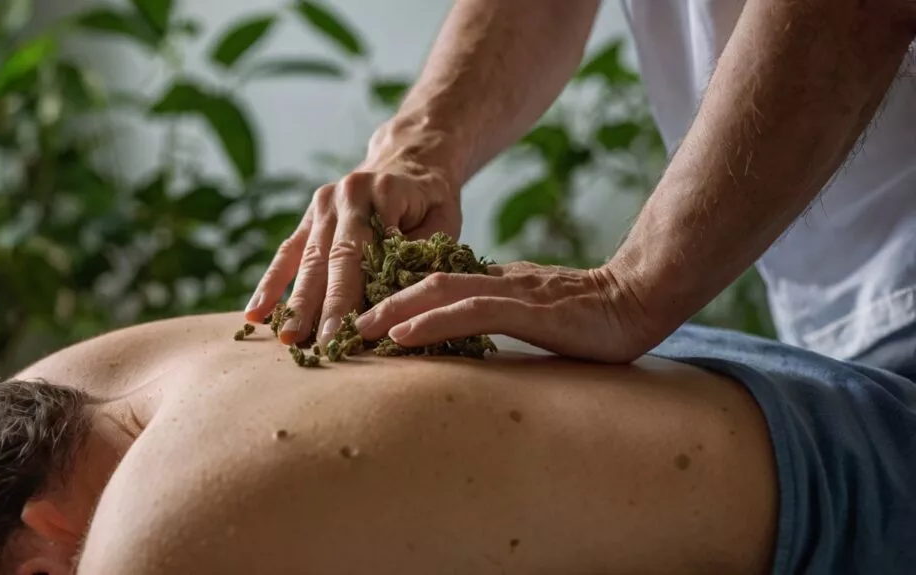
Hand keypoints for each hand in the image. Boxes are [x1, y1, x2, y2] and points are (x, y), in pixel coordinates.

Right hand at [245, 146, 461, 346]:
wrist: (408, 158)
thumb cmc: (430, 200)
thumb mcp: (444, 219)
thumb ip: (423, 252)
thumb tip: (399, 295)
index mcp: (383, 192)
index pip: (369, 250)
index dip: (362, 291)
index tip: (357, 329)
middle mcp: (347, 195)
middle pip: (333, 257)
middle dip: (325, 305)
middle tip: (320, 345)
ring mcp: (322, 205)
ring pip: (307, 259)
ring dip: (297, 301)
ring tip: (288, 339)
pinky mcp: (308, 217)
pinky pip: (287, 253)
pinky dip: (271, 284)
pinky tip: (255, 314)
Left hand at [353, 261, 657, 362]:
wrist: (641, 301)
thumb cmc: (593, 318)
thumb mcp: (537, 316)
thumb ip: (504, 318)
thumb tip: (466, 336)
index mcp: (498, 283)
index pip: (437, 285)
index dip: (396, 297)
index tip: (361, 316)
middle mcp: (498, 282)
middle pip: (426, 282)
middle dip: (381, 301)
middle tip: (343, 323)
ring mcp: (513, 293)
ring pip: (441, 293)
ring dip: (395, 310)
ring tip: (359, 330)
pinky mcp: (529, 309)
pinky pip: (471, 312)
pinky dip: (432, 321)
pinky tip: (403, 335)